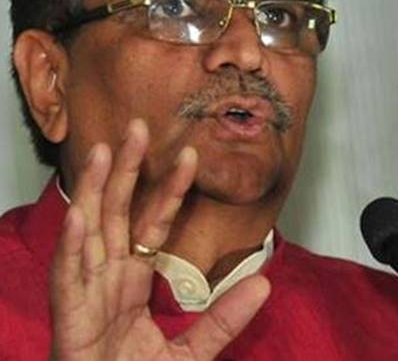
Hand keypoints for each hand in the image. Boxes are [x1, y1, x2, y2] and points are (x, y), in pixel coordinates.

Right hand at [49, 119, 269, 359]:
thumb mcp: (191, 352)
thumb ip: (224, 320)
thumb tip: (264, 285)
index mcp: (131, 283)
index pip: (153, 225)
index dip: (170, 190)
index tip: (190, 155)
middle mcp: (106, 281)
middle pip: (117, 215)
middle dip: (126, 170)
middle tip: (138, 126)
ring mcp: (85, 297)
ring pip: (88, 234)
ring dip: (96, 192)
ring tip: (104, 151)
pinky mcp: (69, 322)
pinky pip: (67, 279)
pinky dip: (72, 248)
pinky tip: (81, 216)